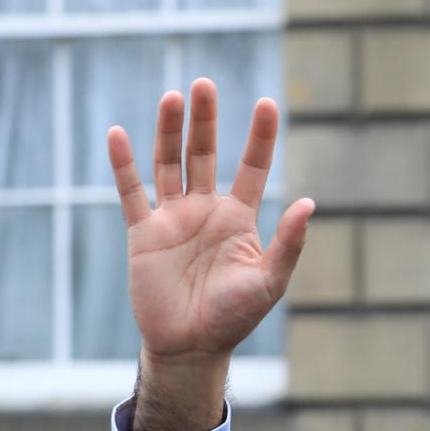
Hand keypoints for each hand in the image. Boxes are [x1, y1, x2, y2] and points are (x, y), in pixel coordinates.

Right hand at [107, 78, 314, 367]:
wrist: (192, 346)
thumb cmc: (235, 317)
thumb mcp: (269, 280)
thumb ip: (289, 243)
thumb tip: (310, 204)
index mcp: (239, 219)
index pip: (252, 167)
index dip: (260, 137)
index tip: (267, 103)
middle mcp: (205, 211)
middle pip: (204, 154)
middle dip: (205, 120)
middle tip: (205, 84)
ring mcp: (173, 219)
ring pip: (169, 164)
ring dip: (170, 131)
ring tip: (173, 97)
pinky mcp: (143, 233)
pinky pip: (131, 193)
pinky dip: (123, 165)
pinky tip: (119, 135)